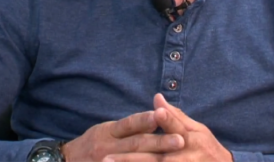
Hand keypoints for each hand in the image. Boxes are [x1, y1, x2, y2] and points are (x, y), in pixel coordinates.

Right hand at [61, 109, 184, 161]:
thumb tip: (156, 116)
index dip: (145, 120)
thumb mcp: (107, 131)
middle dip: (159, 142)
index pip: (129, 124)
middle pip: (136, 144)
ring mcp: (107, 161)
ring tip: (173, 158)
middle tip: (181, 140)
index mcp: (108, 132)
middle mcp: (107, 147)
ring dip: (154, 159)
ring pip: (132, 160)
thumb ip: (130, 126)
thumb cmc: (93, 144)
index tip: (163, 115)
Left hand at [104, 94, 232, 161]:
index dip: (166, 120)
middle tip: (106, 159)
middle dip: (130, 159)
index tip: (154, 114)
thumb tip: (156, 97)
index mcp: (191, 139)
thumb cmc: (207, 149)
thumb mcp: (197, 130)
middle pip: (157, 158)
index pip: (175, 128)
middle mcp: (188, 156)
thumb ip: (174, 116)